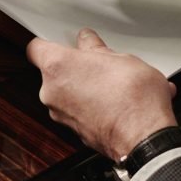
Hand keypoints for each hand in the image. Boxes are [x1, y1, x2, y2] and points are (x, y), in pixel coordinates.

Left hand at [27, 28, 177, 161]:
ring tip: (116, 86)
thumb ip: (97, 48)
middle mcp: (50, 91)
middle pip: (55, 72)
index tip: (65, 42)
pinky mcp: (73, 131)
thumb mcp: (122, 58)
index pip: (36, 48)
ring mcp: (59, 113)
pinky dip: (93, 107)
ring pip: (68, 93)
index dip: (50, 42)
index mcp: (57, 66)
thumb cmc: (133, 99)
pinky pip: (79, 111)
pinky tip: (118, 104)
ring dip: (86, 88)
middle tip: (100, 65)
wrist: (144, 138)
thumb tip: (89, 42)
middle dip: (76, 68)